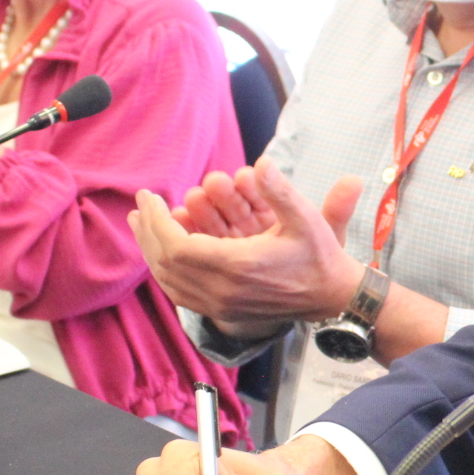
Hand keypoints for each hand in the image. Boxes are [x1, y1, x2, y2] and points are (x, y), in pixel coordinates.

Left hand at [128, 157, 366, 329]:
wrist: (332, 297)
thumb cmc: (319, 256)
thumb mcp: (307, 219)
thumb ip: (281, 191)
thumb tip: (262, 163)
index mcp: (239, 266)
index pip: (177, 245)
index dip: (157, 220)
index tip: (150, 196)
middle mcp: (224, 290)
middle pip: (166, 262)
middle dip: (148, 231)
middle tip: (142, 204)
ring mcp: (221, 305)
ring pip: (168, 281)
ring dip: (150, 251)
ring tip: (141, 224)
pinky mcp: (222, 311)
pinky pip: (179, 293)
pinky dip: (164, 271)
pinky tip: (160, 252)